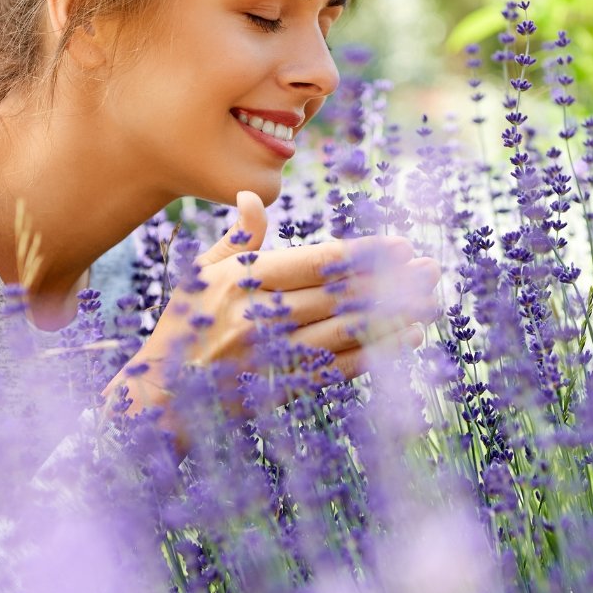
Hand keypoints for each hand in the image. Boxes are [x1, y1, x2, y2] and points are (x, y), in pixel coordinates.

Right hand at [103, 190, 441, 425]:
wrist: (161, 395)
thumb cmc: (182, 326)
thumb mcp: (201, 275)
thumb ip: (238, 239)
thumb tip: (255, 197)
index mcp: (243, 281)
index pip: (317, 262)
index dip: (364, 253)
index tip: (399, 245)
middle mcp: (260, 315)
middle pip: (341, 294)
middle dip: (391, 281)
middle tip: (430, 268)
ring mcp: (273, 354)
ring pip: (347, 330)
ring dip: (394, 315)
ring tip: (431, 300)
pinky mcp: (282, 386)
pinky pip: (339, 367)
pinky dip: (377, 353)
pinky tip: (407, 339)